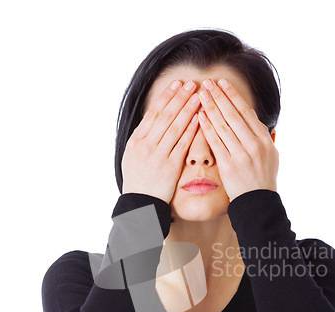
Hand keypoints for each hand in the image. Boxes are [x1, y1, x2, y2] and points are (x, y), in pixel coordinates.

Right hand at [121, 79, 200, 203]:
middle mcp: (146, 145)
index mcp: (136, 140)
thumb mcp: (133, 156)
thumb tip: (154, 120)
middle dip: (179, 98)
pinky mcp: (169, 167)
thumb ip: (144, 138)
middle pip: (165, 116)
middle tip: (191, 84)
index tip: (177, 84)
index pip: (153, 113)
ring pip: (174, 127)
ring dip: (188, 110)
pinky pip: (182, 145)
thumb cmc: (138, 180)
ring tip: (199, 96)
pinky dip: (191, 130)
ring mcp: (157, 156)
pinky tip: (200, 119)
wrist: (140, 204)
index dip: (166, 97)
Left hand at [197, 78, 278, 201]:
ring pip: (223, 126)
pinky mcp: (229, 166)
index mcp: (265, 140)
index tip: (223, 83)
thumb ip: (267, 139)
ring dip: (211, 107)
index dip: (233, 96)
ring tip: (200, 94)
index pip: (246, 112)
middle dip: (219, 96)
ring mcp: (242, 155)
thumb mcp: (272, 157)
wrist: (258, 203)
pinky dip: (207, 128)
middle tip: (207, 82)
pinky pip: (216, 143)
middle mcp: (254, 145)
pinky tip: (199, 116)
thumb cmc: (263, 179)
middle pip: (233, 115)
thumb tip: (266, 126)